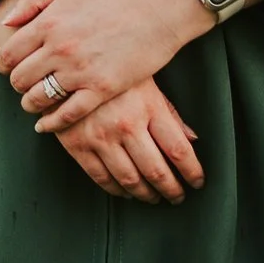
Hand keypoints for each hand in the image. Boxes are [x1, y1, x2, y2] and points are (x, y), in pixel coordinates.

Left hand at [0, 0, 211, 131]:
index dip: (5, 64)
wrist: (158, 6)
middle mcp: (59, 49)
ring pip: (37, 99)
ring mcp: (80, 71)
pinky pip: (66, 115)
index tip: (12, 67)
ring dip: (31, 104)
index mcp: (48, 22)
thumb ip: (34, 0)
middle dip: (18, 84)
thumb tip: (6, 23)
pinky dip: (52, 123)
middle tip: (26, 84)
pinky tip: (47, 124)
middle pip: (19, 79)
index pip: (8, 55)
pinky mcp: (101, 89)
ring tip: (36, 102)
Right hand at [50, 76, 203, 202]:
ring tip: (154, 197)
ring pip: (129, 180)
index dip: (192, 172)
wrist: (66, 65)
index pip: (178, 150)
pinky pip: (101, 178)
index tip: (197, 181)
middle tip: (178, 197)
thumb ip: (170, 113)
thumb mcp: (147, 83)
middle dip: (171, 190)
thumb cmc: (113, 71)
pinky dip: (117, 190)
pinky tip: (126, 191)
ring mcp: (100, 137)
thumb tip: (192, 139)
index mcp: (148, 107)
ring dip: (146, 194)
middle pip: (156, 171)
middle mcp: (126, 124)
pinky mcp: (78, 145)